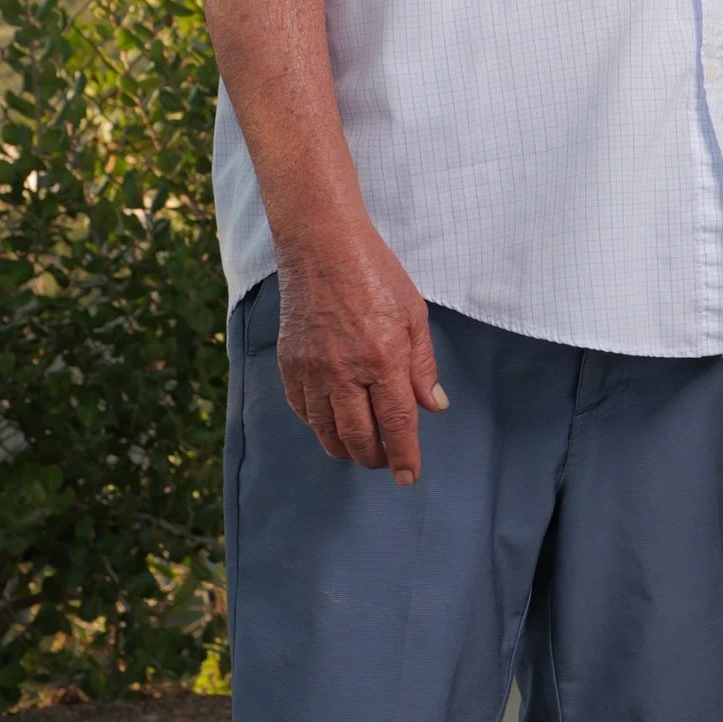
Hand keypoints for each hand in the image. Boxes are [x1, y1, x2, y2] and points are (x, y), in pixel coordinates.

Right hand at [273, 216, 446, 480]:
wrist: (322, 245)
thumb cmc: (375, 273)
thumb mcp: (413, 314)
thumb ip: (422, 366)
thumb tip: (432, 406)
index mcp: (383, 358)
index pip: (397, 424)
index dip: (404, 455)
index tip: (409, 476)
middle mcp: (345, 371)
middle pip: (358, 437)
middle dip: (374, 458)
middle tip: (385, 462)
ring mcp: (312, 370)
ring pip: (325, 430)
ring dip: (345, 449)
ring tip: (360, 451)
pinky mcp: (290, 363)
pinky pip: (303, 410)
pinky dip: (318, 425)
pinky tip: (331, 424)